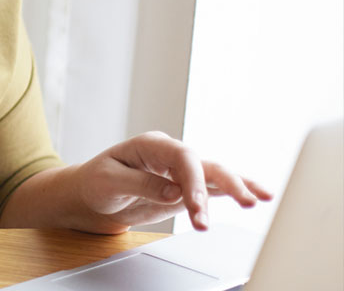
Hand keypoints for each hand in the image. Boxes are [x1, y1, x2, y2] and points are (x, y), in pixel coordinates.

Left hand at [76, 131, 273, 231]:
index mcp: (151, 145)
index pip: (182, 157)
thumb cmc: (95, 182)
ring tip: (258, 201)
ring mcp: (181, 171)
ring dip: (236, 189)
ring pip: (216, 175)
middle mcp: (170, 154)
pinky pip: (214, 188)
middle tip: (244, 205)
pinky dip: (235, 192)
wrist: (92, 196)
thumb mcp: (109, 182)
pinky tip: (258, 196)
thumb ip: (141, 184)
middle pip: (205, 164)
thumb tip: (174, 192)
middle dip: (225, 184)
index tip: (195, 205)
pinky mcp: (186, 188)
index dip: (194, 180)